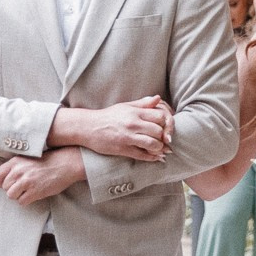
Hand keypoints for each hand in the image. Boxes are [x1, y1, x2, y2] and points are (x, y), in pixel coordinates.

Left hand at [0, 148, 86, 203]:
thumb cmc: (48, 162)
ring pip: (11, 196)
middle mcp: (19, 171)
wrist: (65, 164)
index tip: (8, 184)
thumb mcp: (28, 159)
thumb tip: (5, 180)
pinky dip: (27, 200)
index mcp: (16, 161)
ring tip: (28, 191)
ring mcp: (26, 181)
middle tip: (23, 187)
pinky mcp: (34, 191)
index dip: (1, 182)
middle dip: (12, 189)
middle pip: (5, 187)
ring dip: (18, 196)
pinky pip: (21, 202)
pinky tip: (34, 194)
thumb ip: (16, 167)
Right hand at [56, 96, 171, 161]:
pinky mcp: (122, 149)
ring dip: (159, 148)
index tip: (165, 127)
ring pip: (152, 144)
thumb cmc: (109, 116)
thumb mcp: (125, 106)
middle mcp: (133, 124)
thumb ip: (143, 103)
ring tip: (160, 148)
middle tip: (165, 139)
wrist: (89, 127)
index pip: (160, 116)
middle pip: (158, 131)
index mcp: (135, 112)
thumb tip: (158, 98)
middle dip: (164, 136)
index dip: (166, 123)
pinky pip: (142, 155)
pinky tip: (156, 157)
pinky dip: (152, 158)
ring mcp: (128, 137)